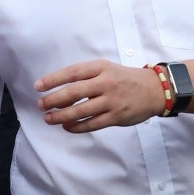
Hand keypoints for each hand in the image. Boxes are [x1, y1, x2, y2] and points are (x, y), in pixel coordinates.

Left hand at [36, 60, 163, 131]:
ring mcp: (112, 101)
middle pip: (74, 93)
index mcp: (101, 68)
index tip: (38, 86)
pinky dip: (77, 127)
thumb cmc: (125, 78)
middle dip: (53, 100)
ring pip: (81, 111)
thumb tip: (60, 90)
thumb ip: (86, 77)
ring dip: (61, 116)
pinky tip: (67, 127)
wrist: (154, 89)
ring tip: (49, 118)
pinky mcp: (116, 116)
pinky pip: (92, 124)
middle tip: (40, 105)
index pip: (72, 73)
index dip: (53, 79)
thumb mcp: (107, 69)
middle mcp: (106, 83)